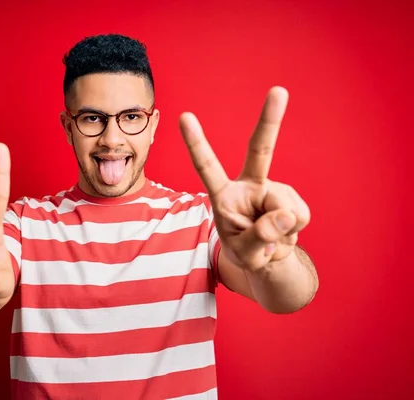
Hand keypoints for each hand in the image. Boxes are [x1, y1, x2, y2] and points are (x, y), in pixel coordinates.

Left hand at [180, 87, 310, 270]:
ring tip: (269, 239)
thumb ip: (259, 237)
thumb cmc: (245, 251)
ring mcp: (272, 189)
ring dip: (281, 232)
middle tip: (279, 91)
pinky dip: (293, 232)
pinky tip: (283, 233)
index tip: (184, 116)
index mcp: (223, 195)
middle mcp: (248, 185)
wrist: (268, 258)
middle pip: (261, 150)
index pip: (207, 167)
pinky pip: (299, 216)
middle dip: (270, 120)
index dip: (196, 144)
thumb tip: (284, 215)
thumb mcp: (245, 254)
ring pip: (285, 208)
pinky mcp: (291, 198)